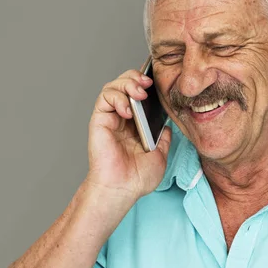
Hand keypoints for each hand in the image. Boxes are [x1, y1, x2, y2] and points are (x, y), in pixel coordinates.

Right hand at [85, 62, 171, 200]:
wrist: (123, 189)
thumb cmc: (138, 178)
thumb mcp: (160, 155)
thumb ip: (163, 139)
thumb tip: (167, 127)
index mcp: (136, 125)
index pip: (139, 95)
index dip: (146, 84)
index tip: (158, 84)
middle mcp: (122, 119)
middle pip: (125, 84)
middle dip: (136, 78)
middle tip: (148, 84)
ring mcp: (110, 119)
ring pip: (113, 87)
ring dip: (127, 83)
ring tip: (140, 93)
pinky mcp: (100, 121)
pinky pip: (105, 98)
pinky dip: (117, 97)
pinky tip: (128, 109)